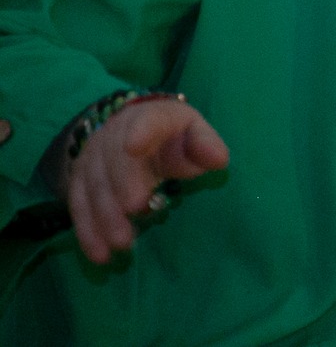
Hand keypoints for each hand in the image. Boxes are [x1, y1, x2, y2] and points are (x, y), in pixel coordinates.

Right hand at [60, 99, 228, 263]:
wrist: (133, 131)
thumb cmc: (172, 138)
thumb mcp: (194, 134)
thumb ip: (205, 145)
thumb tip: (219, 160)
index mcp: (151, 118)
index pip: (146, 120)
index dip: (140, 132)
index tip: (136, 147)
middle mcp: (114, 134)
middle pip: (114, 158)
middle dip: (123, 185)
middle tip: (136, 209)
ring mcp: (92, 157)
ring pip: (94, 186)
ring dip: (106, 216)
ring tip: (123, 242)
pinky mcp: (79, 181)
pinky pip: (79, 207)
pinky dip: (88, 232)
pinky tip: (100, 255)